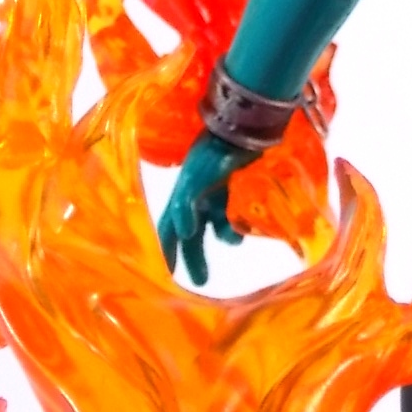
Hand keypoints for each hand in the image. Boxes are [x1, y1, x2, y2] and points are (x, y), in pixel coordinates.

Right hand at [157, 133, 253, 285]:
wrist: (240, 131)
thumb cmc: (213, 154)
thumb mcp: (193, 179)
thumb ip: (186, 205)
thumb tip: (185, 233)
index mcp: (181, 197)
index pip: (169, 230)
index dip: (167, 252)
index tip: (167, 275)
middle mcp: (195, 198)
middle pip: (192, 234)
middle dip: (195, 257)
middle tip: (202, 280)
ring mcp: (215, 194)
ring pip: (215, 225)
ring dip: (223, 237)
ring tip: (234, 240)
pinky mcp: (234, 189)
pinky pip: (232, 214)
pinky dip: (236, 224)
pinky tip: (245, 228)